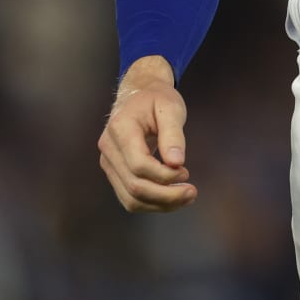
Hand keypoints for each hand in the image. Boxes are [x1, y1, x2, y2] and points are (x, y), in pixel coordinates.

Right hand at [97, 56, 197, 212]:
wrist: (138, 95)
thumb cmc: (156, 99)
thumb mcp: (170, 108)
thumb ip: (173, 134)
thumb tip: (177, 162)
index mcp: (120, 128)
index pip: (139, 164)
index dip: (164, 175)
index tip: (186, 171)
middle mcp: (108, 148)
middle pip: (134, 186)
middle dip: (166, 195)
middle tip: (192, 192)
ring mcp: (108, 162)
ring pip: (130, 198)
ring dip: (159, 204)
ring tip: (185, 197)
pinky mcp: (114, 171)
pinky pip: (129, 197)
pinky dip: (152, 203)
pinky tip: (171, 197)